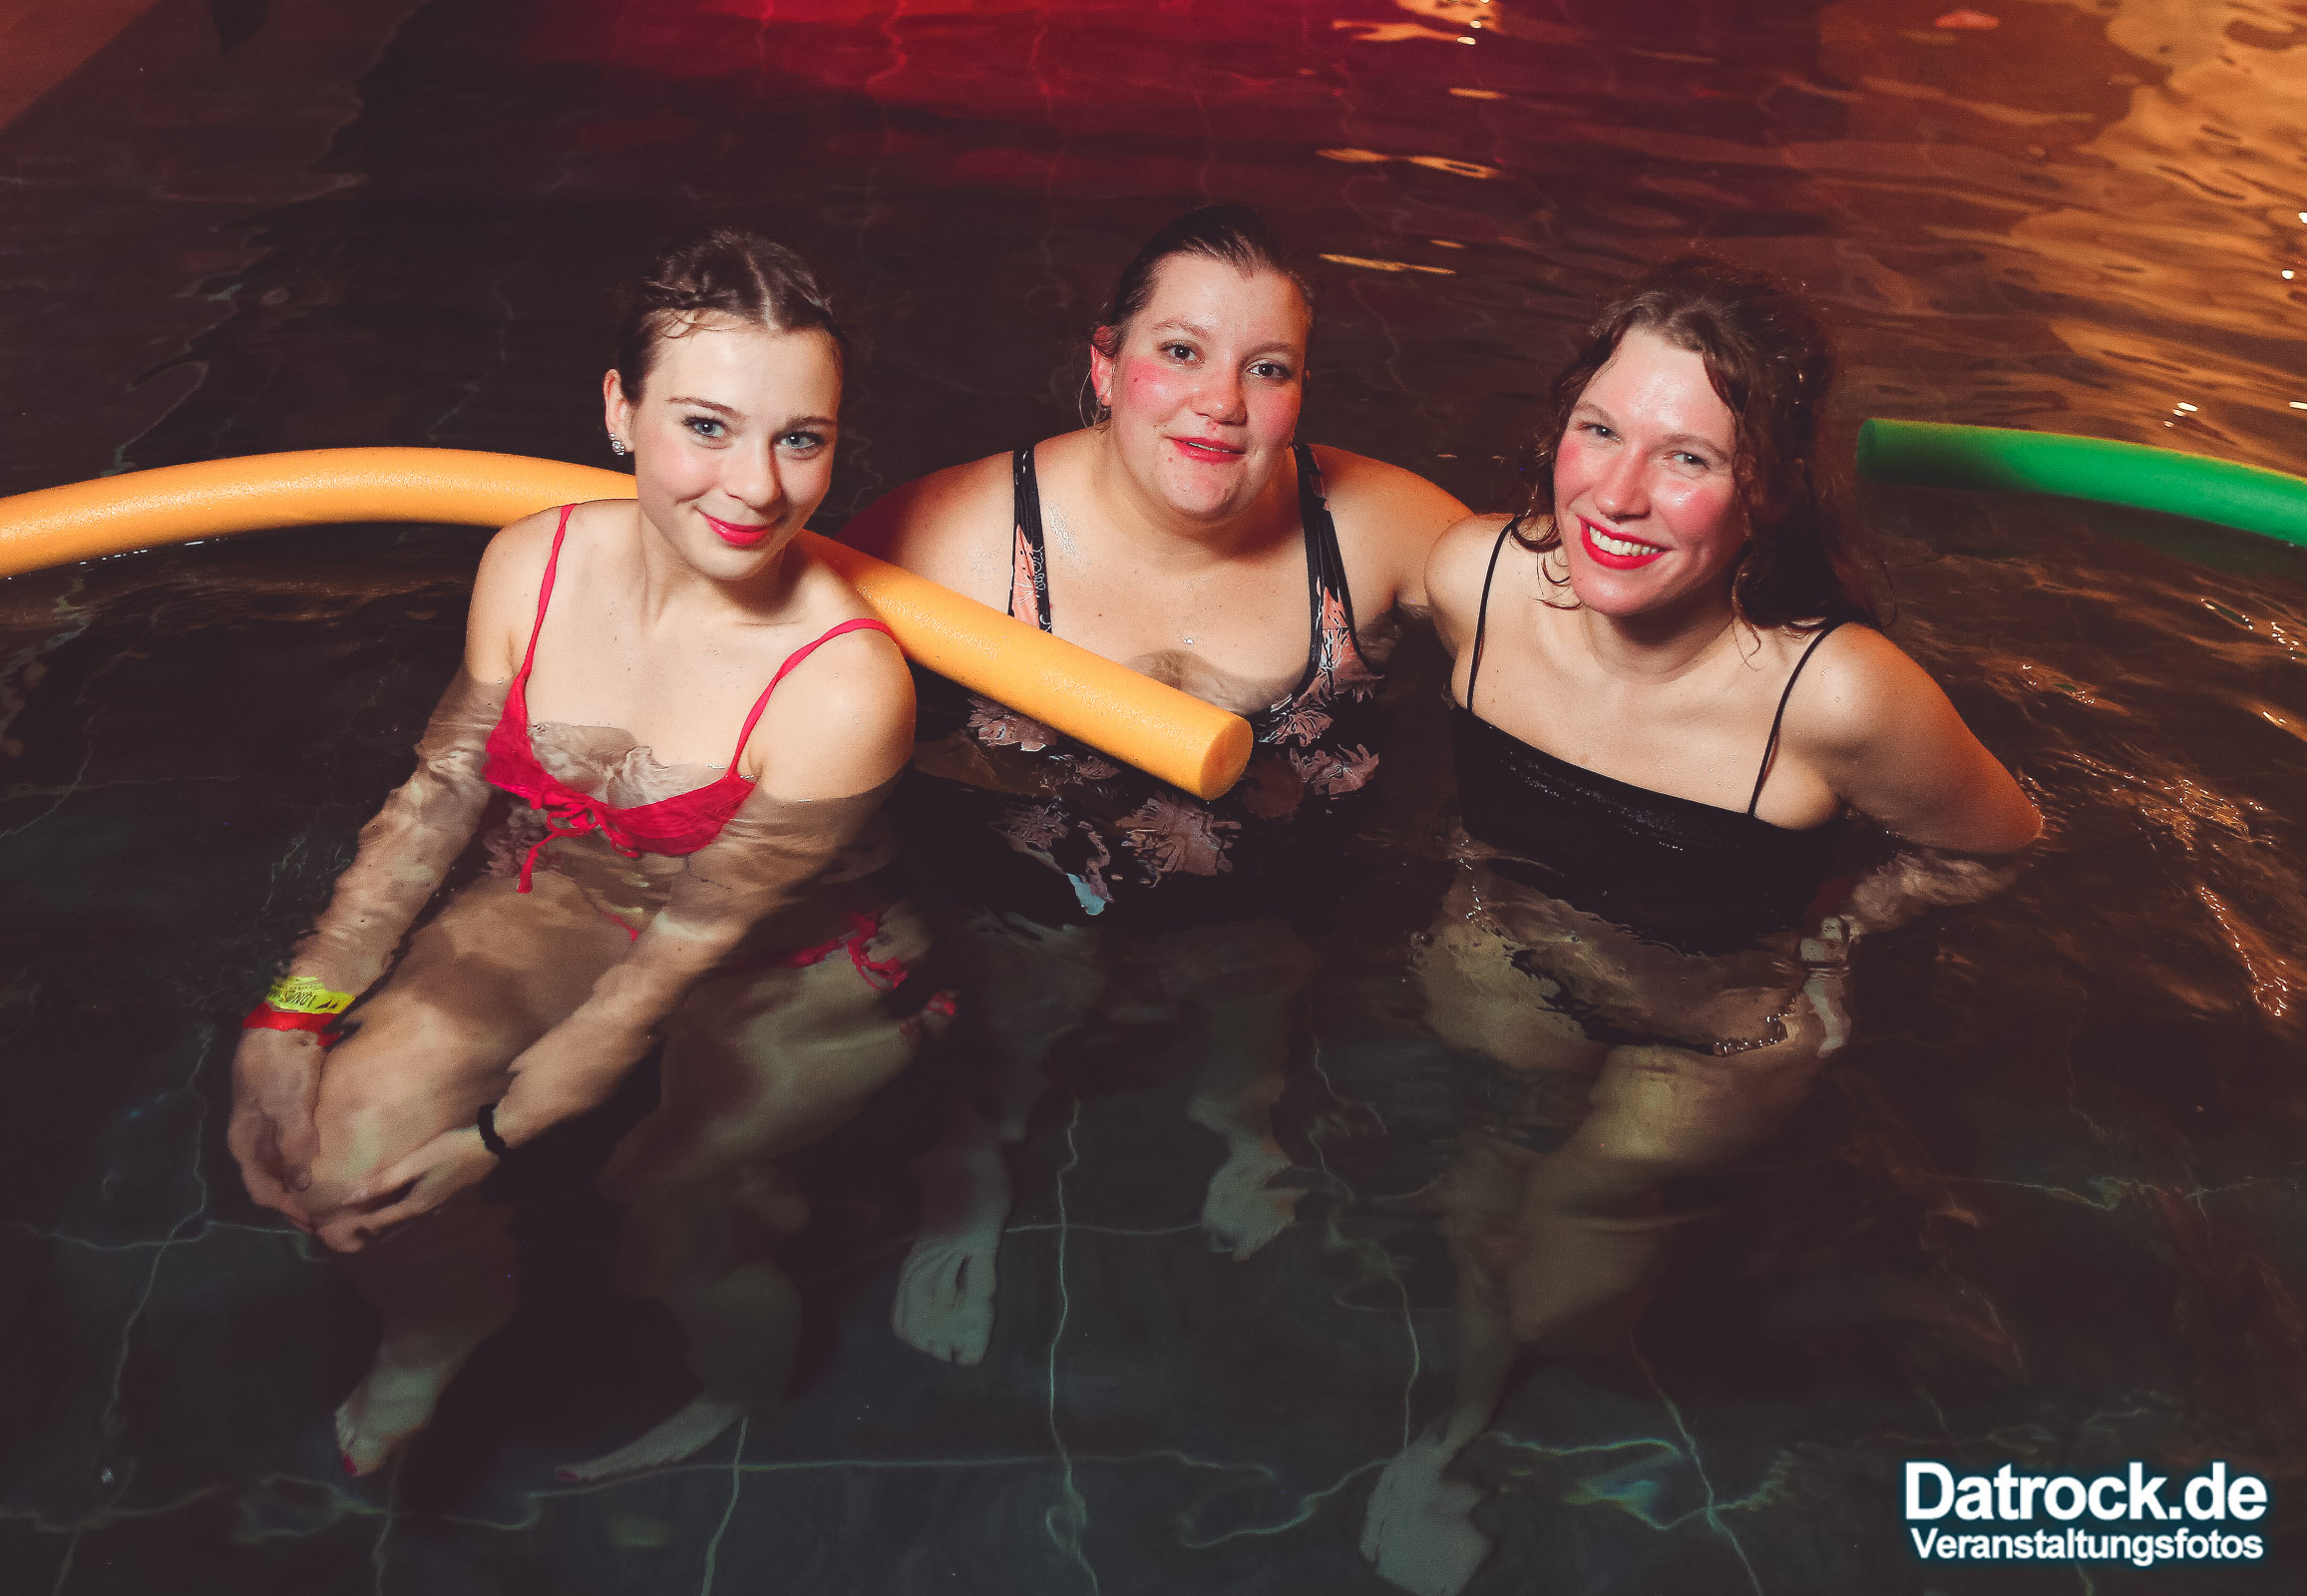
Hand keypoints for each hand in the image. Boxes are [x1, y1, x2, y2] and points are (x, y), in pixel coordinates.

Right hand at [227, 1027, 325, 1226]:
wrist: (287, 1019)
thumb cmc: (283, 1065)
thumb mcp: (288, 1107)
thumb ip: (293, 1146)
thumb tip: (299, 1187)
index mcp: (244, 1141)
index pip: (261, 1189)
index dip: (286, 1210)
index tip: (315, 1225)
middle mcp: (252, 1136)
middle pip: (270, 1179)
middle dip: (293, 1201)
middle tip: (325, 1218)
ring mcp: (268, 1121)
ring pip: (282, 1162)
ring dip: (300, 1181)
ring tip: (329, 1197)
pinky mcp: (287, 1107)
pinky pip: (294, 1143)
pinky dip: (307, 1159)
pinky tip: (328, 1163)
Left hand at [322, 1128, 497, 1250]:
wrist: (492, 1146)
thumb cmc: (451, 1150)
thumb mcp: (415, 1163)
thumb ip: (383, 1181)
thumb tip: (350, 1198)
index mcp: (416, 1205)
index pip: (377, 1223)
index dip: (353, 1229)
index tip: (330, 1235)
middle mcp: (427, 1212)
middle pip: (391, 1229)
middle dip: (367, 1235)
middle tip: (343, 1238)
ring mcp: (440, 1207)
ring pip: (405, 1225)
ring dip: (384, 1228)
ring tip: (365, 1230)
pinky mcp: (448, 1198)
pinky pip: (416, 1216)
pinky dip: (399, 1219)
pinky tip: (399, 1211)